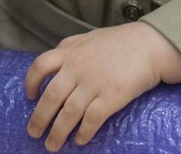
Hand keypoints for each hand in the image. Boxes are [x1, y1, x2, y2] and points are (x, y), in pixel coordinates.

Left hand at [22, 23, 180, 150]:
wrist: (150, 45)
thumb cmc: (120, 41)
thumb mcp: (89, 38)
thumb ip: (70, 48)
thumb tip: (55, 62)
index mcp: (70, 52)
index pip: (40, 66)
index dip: (30, 83)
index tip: (30, 97)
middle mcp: (78, 68)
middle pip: (51, 97)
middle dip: (39, 118)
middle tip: (33, 133)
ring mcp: (94, 83)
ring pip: (68, 113)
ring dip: (57, 132)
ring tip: (52, 145)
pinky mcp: (111, 97)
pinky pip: (91, 120)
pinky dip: (83, 133)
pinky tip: (80, 140)